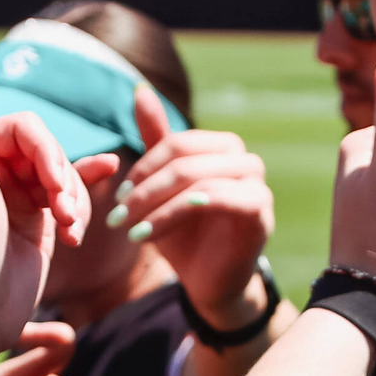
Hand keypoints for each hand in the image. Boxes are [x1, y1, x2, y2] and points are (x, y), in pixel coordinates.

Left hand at [0, 55, 90, 361]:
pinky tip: (80, 231)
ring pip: (66, 176)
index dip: (45, 150)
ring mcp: (18, 199)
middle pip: (50, 150)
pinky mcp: (39, 226)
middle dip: (62, 177)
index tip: (50, 185)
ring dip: (75, 199)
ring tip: (69, 230)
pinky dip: (80, 213)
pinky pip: (72, 202)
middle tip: (61, 210)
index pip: (26, 127)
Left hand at [112, 85, 276, 328]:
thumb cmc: (186, 235)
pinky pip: (210, 200)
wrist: (209, 284)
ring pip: (196, 179)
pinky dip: (172, 216)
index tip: (118, 198)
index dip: (143, 167)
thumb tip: (140, 91)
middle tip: (117, 215)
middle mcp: (246, 162)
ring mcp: (257, 186)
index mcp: (225, 150)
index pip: (177, 142)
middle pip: (186, 157)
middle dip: (145, 186)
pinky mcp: (258, 213)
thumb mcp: (162, 189)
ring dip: (154, 204)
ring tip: (128, 229)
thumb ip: (156, 141)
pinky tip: (147, 235)